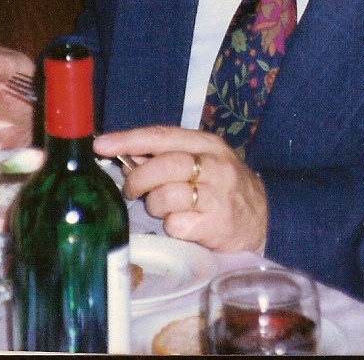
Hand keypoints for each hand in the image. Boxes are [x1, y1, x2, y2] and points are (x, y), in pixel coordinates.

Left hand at [93, 126, 267, 252]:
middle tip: (132, 191)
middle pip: (164, 166)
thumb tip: (125, 155)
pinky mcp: (216, 225)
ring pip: (166, 197)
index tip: (101, 144)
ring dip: (156, 206)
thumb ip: (167, 156)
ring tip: (167, 209)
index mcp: (208, 145)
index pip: (162, 136)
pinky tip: (185, 225)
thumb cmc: (223, 187)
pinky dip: (173, 227)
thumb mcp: (203, 162)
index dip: (129, 139)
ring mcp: (217, 196)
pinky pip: (176, 225)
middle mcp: (215, 166)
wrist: (263, 217)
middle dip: (138, 180)